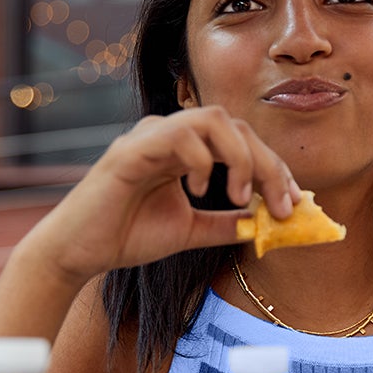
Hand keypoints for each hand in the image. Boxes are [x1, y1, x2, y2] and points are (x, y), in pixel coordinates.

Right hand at [23, 107, 300, 285]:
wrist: (79, 253)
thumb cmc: (127, 236)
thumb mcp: (191, 231)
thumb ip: (227, 224)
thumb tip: (268, 224)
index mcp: (185, 148)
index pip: (242, 141)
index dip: (273, 168)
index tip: (293, 203)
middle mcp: (170, 134)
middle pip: (236, 126)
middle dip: (267, 165)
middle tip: (280, 205)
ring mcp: (150, 136)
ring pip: (213, 119)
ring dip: (239, 157)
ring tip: (238, 196)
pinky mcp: (130, 150)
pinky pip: (177, 136)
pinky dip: (199, 160)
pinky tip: (198, 191)